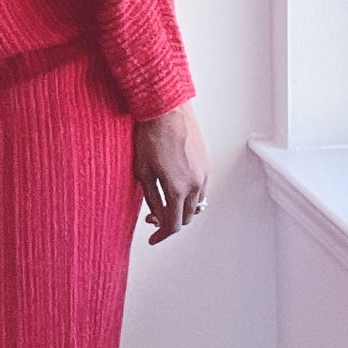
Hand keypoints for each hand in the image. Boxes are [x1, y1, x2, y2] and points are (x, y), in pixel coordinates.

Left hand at [132, 102, 208, 244]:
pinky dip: (190, 195)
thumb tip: (156, 213)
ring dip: (182, 209)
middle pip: (187, 217)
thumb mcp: (142, 170)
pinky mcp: (205, 162)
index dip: (162, 234)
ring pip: (197, 203)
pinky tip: (175, 186)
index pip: (173, 224)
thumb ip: (151, 196)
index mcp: (177, 188)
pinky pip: (201, 188)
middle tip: (153, 217)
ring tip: (165, 202)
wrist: (166, 108)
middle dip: (170, 222)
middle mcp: (195, 184)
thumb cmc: (150, 135)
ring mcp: (203, 172)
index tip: (152, 238)